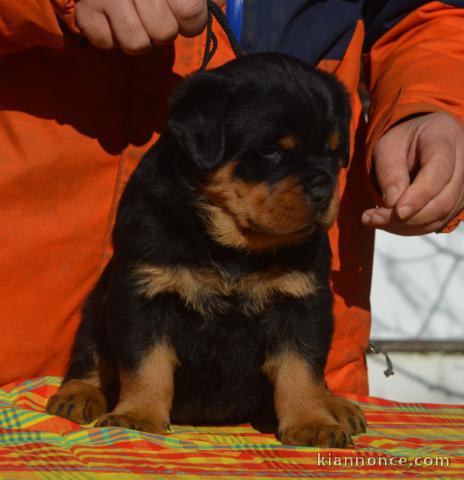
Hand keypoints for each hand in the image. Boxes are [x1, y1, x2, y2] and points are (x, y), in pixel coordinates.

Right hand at [75, 0, 224, 53]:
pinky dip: (111, 38)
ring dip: (138, 38)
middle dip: (163, 30)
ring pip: (137, 44)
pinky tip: (112, 19)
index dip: (191, 23)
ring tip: (134, 18)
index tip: (185, 16)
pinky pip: (107, 43)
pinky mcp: (85, 11)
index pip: (190, 13)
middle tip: (153, 13)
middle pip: (163, 33)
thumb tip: (219, 5)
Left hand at [362, 112, 463, 234]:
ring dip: (404, 225)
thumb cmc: (403, 141)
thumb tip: (393, 203)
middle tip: (372, 218)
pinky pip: (435, 223)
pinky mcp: (456, 203)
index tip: (396, 211)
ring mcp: (463, 186)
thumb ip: (390, 171)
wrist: (421, 140)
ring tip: (373, 219)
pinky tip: (386, 222)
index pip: (439, 172)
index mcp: (445, 139)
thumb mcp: (387, 146)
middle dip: (406, 217)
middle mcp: (463, 163)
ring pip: (440, 216)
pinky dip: (409, 227)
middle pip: (443, 200)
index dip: (419, 195)